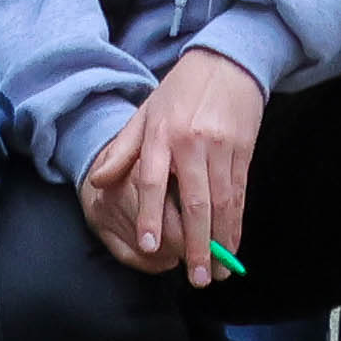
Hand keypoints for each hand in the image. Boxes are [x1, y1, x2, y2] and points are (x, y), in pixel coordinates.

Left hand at [82, 48, 266, 281]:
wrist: (228, 61)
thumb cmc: (180, 91)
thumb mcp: (144, 113)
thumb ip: (121, 150)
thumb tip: (96, 183)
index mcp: (162, 134)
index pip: (153, 181)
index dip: (151, 216)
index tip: (150, 248)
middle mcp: (193, 144)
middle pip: (195, 202)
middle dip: (196, 245)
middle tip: (194, 279)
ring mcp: (222, 148)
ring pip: (222, 203)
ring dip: (221, 242)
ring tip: (216, 273)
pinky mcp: (244, 151)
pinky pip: (240, 194)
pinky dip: (237, 223)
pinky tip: (234, 246)